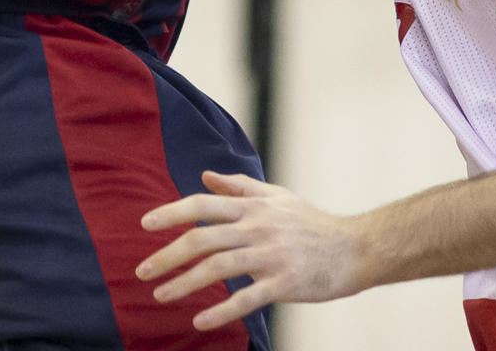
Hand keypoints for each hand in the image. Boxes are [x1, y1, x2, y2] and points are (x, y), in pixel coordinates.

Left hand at [137, 170, 365, 329]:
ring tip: (160, 296)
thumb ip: (239, 187)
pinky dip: (221, 310)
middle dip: (167, 254)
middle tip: (142, 271)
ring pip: (218, 267)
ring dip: (184, 282)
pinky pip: (246, 298)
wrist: (353, 248)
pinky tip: (199, 320)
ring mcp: (270, 254)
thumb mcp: (276, 196)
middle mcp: (257, 226)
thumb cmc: (311, 223)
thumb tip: (205, 176)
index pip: (203, 205)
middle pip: (203, 237)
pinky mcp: (284, 282)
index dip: (172, 213)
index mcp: (253, 206)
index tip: (145, 224)